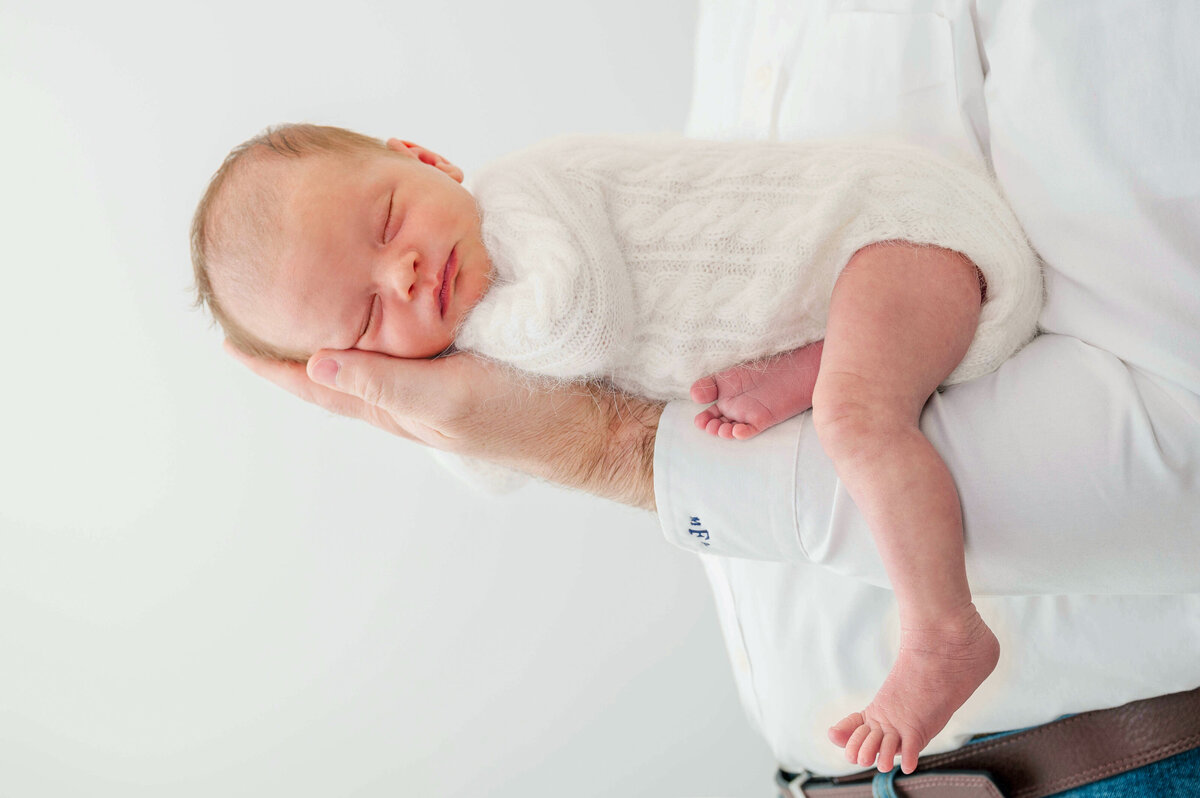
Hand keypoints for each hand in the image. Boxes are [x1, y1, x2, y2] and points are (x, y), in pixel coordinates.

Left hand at [225, 341, 662, 509]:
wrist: (582, 423)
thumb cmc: (517, 417)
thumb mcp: (446, 400)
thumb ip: (384, 383)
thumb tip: (315, 360)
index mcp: (392, 403)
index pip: (316, 381)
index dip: (271, 364)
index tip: (228, 340)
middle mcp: (405, 390)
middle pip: (335, 365)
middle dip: (294, 342)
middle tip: (258, 311)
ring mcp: (434, 376)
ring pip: (370, 348)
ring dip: (336, 326)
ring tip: (309, 302)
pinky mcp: (464, 359)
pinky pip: (408, 337)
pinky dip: (385, 317)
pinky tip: (388, 303)